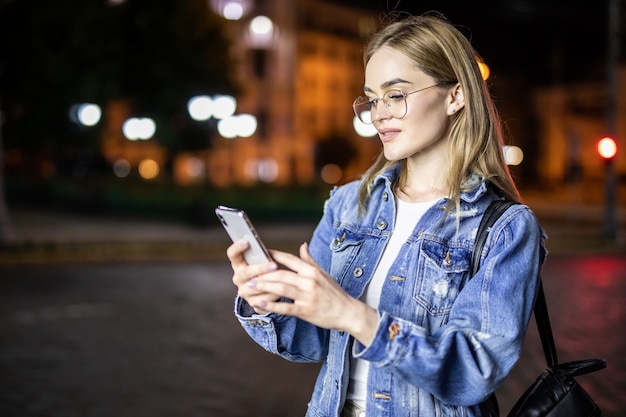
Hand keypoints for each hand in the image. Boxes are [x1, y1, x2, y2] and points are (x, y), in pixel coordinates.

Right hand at [227, 239, 280, 314]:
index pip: (232, 254)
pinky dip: (273, 296)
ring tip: (283, 281)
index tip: (248, 241)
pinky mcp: (252, 303)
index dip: (237, 247)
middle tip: (274, 265)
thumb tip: (305, 246)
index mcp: (240, 264)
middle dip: (259, 268)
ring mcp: (244, 291)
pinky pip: (262, 300)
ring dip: (269, 284)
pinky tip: (282, 294)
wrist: (271, 296)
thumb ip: (285, 255)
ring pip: (254, 287)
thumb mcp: (273, 263)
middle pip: (245, 272)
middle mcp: (238, 277)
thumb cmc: (271, 273)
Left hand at [247, 242, 378, 345]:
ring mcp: (308, 296)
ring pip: (281, 288)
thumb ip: (310, 261)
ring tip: (250, 286)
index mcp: (312, 271)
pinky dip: (271, 305)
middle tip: (249, 273)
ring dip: (264, 287)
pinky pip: (285, 307)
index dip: (274, 255)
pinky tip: (260, 303)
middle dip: (263, 273)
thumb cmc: (334, 293)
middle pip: (282, 273)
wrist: (348, 312)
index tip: (260, 253)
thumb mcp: (323, 274)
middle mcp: (310, 281)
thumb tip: (302, 245)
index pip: (290, 259)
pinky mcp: (306, 311)